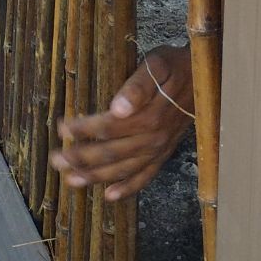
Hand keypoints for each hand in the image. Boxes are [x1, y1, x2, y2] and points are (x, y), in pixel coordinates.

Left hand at [50, 43, 193, 200]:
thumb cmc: (175, 66)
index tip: (62, 127)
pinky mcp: (164, 154)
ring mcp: (159, 149)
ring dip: (96, 177)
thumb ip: (138, 86)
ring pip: (123, 169)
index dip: (83, 129)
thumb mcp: (158, 64)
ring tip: (71, 180)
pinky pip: (146, 176)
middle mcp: (153, 138)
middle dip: (81, 158)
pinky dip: (128, 188)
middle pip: (111, 152)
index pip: (108, 127)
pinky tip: (110, 196)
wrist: (205, 77)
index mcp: (148, 116)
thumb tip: (117, 107)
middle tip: (55, 160)